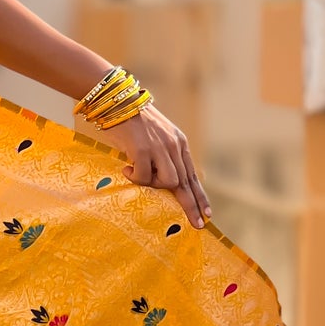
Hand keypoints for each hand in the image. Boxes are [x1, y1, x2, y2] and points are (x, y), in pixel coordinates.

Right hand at [112, 104, 210, 228]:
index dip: (200, 196)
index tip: (207, 213)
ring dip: (154, 185)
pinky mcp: (142, 150)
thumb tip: (167, 180)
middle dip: (191, 206)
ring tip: (139, 175)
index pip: (192, 175)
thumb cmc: (131, 121)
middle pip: (186, 183)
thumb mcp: (156, 136)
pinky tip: (126, 168)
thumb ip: (163, 154)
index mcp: (179, 143)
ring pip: (169, 182)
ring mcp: (159, 148)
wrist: (117, 101)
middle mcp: (173, 145)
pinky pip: (144, 177)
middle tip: (197, 224)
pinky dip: (135, 177)